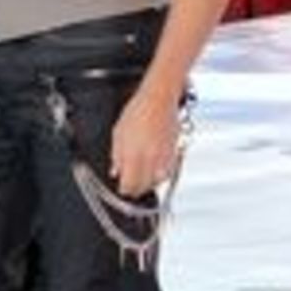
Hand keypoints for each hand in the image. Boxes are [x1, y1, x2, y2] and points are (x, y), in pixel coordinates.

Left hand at [109, 83, 181, 198]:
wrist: (160, 100)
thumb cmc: (138, 112)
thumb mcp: (118, 133)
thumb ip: (116, 156)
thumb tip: (115, 171)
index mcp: (134, 156)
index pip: (129, 185)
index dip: (124, 190)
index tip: (121, 189)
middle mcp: (150, 160)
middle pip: (144, 187)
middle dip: (136, 189)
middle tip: (129, 185)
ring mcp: (164, 158)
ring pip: (157, 182)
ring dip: (148, 184)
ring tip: (141, 179)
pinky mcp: (174, 154)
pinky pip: (167, 173)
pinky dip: (160, 176)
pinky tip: (153, 170)